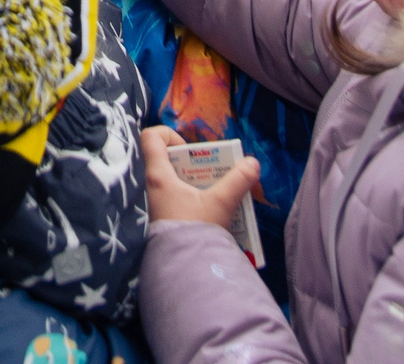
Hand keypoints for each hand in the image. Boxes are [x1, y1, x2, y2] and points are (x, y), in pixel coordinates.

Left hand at [140, 126, 257, 229]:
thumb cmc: (195, 230)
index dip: (170, 135)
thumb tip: (252, 163)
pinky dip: (197, 197)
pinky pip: (181, 197)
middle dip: (194, 162)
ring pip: (177, 180)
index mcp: (159, 176)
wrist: (185, 269)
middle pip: (169, 159)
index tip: (192, 150)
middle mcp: (155, 186)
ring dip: (198, 181)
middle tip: (214, 172)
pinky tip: (215, 209)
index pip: (151, 138)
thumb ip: (238, 181)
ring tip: (219, 191)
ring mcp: (160, 203)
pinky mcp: (168, 218)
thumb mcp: (220, 203)